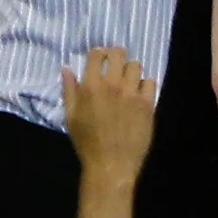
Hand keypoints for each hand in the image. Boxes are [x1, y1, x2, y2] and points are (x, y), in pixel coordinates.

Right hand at [62, 48, 157, 185]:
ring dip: (131, 70)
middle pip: (119, 54)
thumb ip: (70, 90)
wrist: (111, 163)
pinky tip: (139, 94)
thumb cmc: (87, 142)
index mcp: (91, 87)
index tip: (100, 58)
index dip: (99, 53)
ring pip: (137, 66)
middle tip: (115, 64)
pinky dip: (145, 85)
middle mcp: (113, 85)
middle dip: (116, 55)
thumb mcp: (71, 116)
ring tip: (127, 80)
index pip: (97, 55)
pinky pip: (151, 82)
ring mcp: (132, 93)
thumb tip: (67, 69)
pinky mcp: (148, 103)